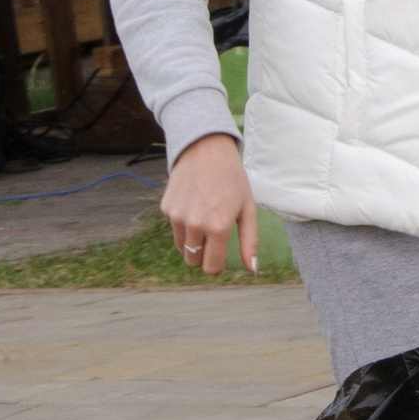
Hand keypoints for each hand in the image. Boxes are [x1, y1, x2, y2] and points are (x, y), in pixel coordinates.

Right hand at [163, 130, 258, 277]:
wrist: (206, 149)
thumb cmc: (232, 179)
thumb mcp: (247, 209)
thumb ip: (249, 242)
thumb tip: (252, 269)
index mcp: (218, 227)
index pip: (211, 268)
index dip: (217, 265)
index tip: (221, 254)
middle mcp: (195, 225)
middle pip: (193, 260)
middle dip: (203, 254)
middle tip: (213, 234)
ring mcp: (177, 217)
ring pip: (182, 247)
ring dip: (192, 240)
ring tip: (204, 216)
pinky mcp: (166, 208)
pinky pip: (174, 229)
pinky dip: (183, 224)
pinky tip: (194, 204)